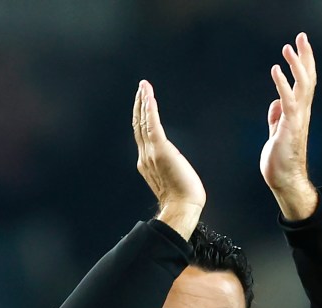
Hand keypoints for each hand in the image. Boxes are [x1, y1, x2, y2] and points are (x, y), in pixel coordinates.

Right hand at [133, 80, 205, 239]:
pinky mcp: (160, 150)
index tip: (143, 103)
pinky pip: (152, 125)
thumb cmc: (183, 197)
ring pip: (143, 122)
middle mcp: (145, 156)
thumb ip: (170, 166)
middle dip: (139, 105)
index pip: (142, 134)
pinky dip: (150, 110)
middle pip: (138, 125)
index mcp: (147, 162)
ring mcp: (150, 153)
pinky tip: (149, 97)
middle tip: (141, 87)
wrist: (182, 207)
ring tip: (144, 86)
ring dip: (143, 102)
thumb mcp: (173, 177)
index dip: (141, 117)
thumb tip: (175, 161)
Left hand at [260, 32, 318, 219]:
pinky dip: (282, 84)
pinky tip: (276, 69)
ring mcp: (297, 119)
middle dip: (305, 56)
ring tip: (289, 47)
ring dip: (296, 65)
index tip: (300, 44)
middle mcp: (302, 113)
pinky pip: (288, 101)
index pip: (304, 82)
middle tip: (301, 36)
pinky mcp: (289, 127)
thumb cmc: (280, 160)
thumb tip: (276, 103)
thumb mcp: (276, 133)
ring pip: (302, 86)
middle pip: (308, 78)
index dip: (304, 63)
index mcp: (299, 113)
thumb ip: (277, 118)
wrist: (284, 180)